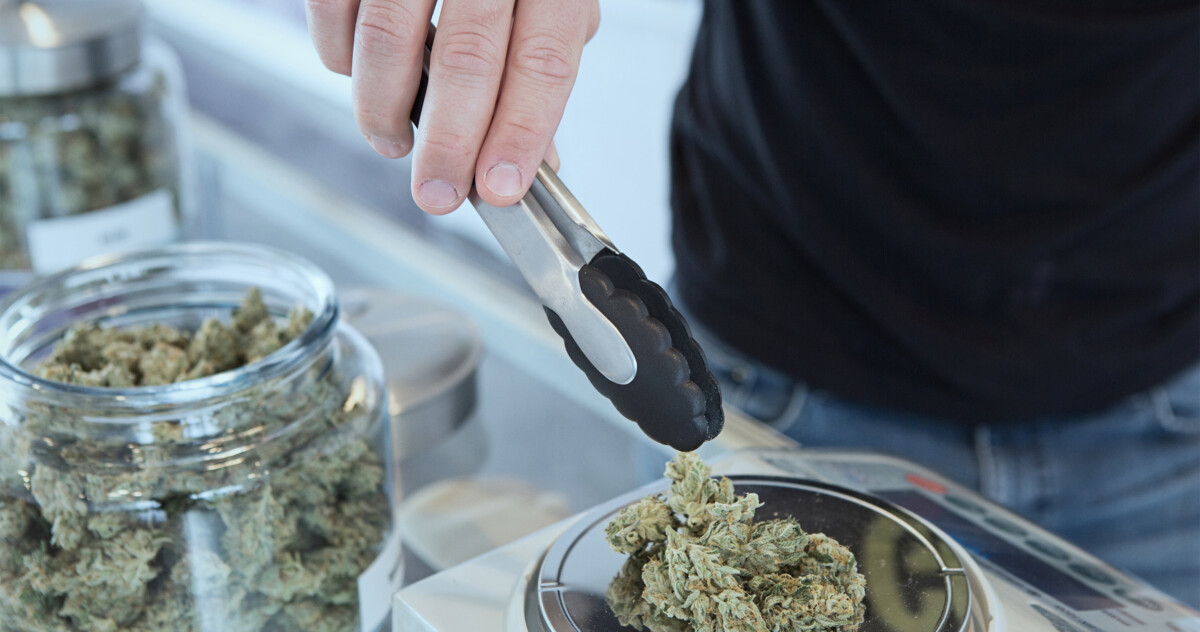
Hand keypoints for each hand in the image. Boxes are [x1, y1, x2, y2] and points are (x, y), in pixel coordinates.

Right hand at [305, 0, 599, 213]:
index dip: (522, 132)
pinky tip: (358, 79)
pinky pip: (334, 12)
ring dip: (385, 112)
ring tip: (392, 145)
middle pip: (468, 59)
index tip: (502, 188)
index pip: (544, 60)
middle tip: (438, 196)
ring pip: (389, 40)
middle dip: (450, 145)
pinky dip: (339, 60)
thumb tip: (538, 156)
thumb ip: (540, 65)